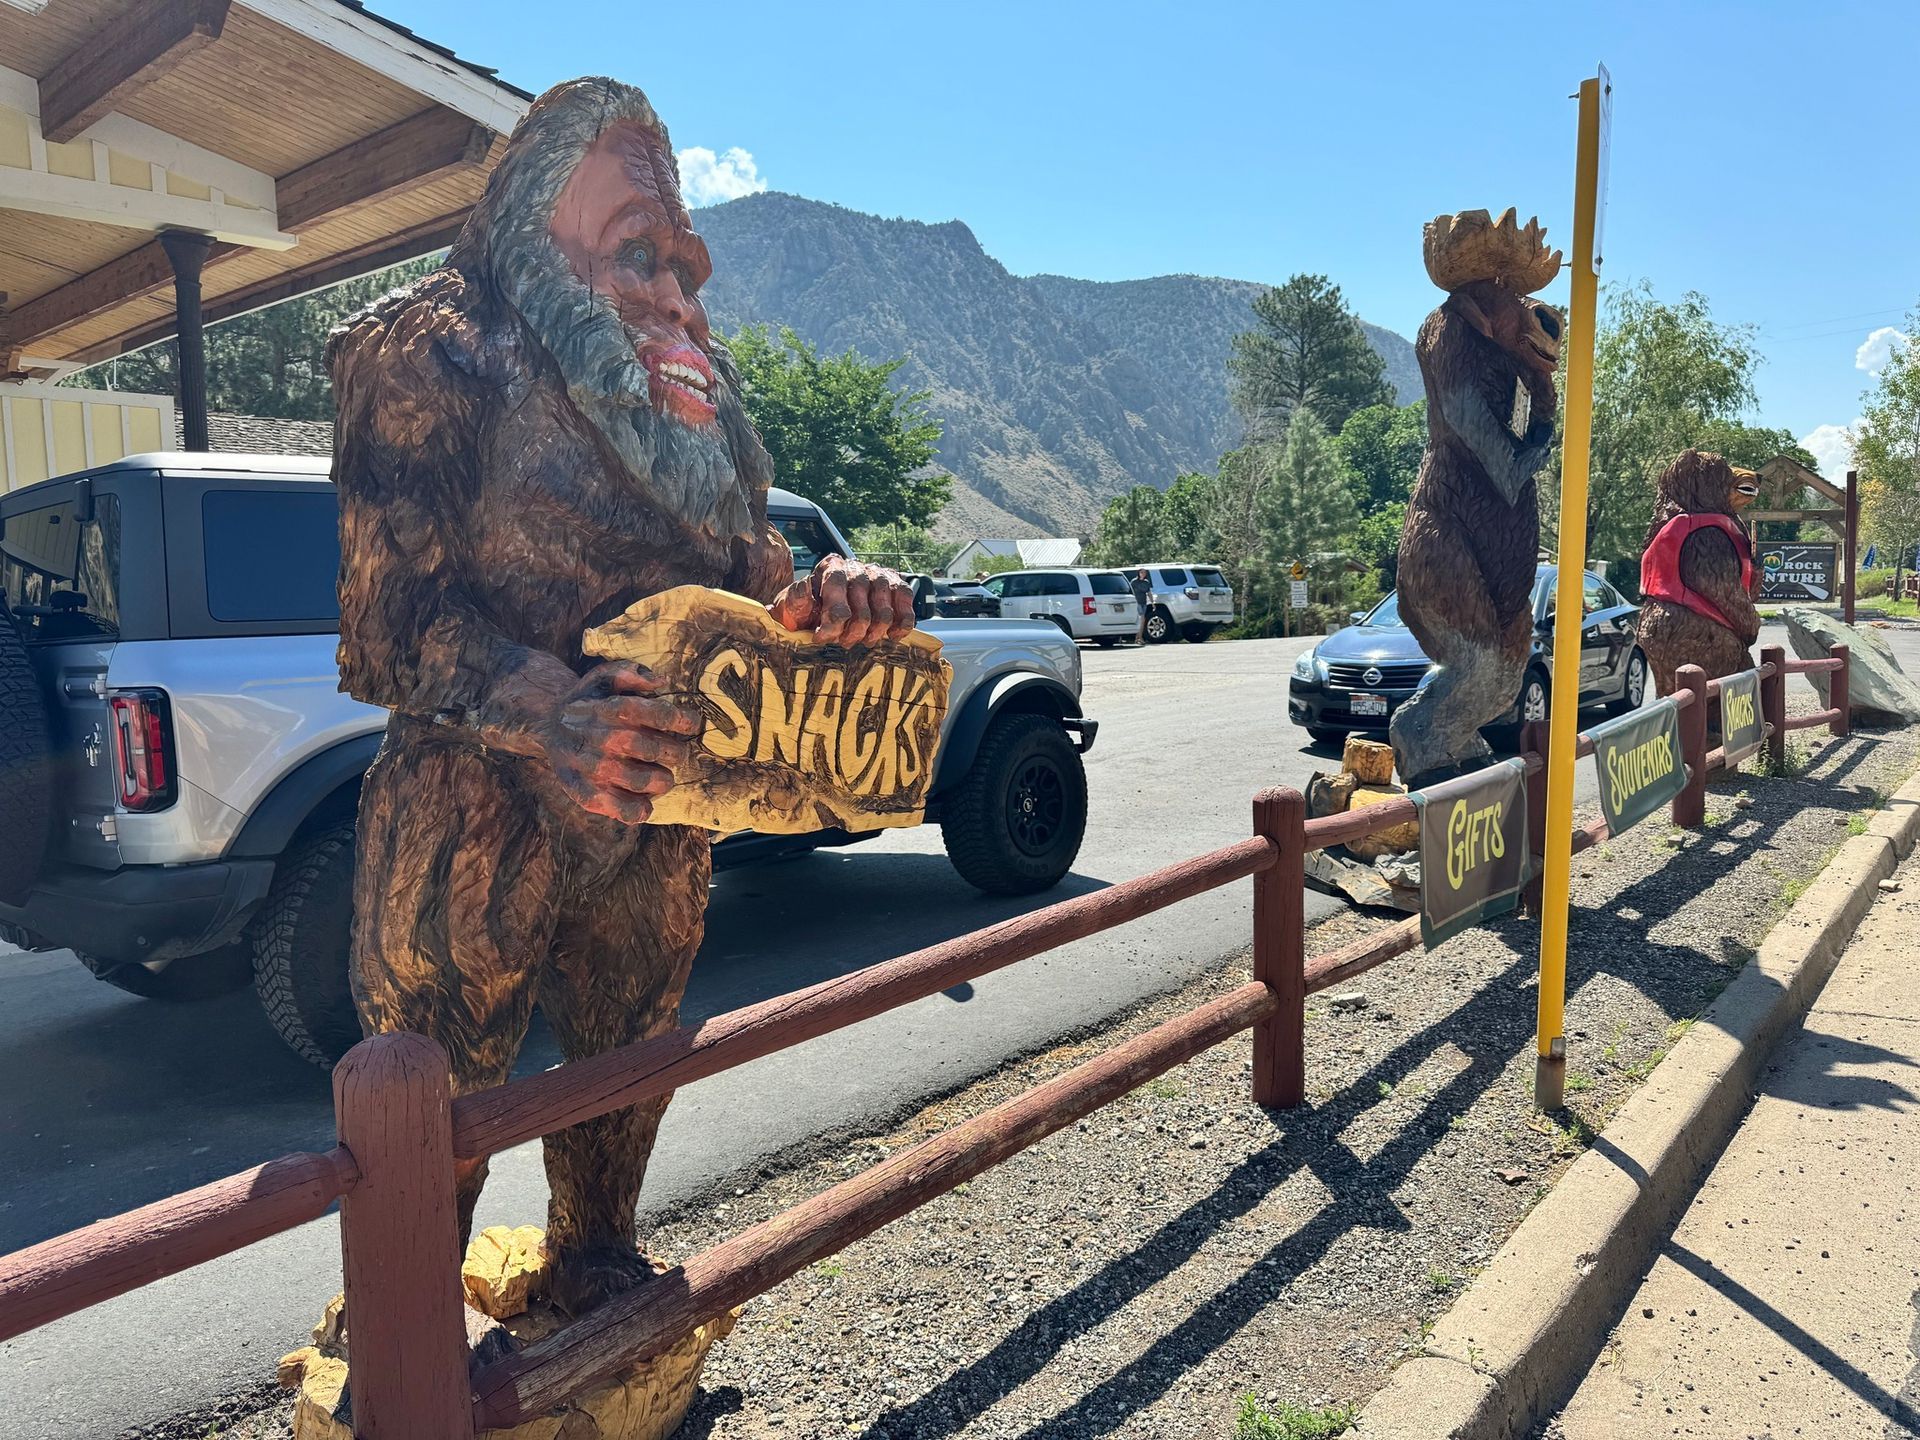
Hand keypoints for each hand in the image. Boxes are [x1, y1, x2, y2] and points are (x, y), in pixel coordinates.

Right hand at [536, 661, 700, 824]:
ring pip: (650, 782)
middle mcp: (609, 739)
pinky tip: (645, 802)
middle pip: (663, 751)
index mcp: (616, 710)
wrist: (547, 723)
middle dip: (676, 752)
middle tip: (673, 752)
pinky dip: (641, 809)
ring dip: (663, 780)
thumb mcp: (605, 677)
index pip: (663, 715)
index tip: (690, 725)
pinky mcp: (588, 793)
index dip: (685, 721)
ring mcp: (598, 769)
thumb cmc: (588, 701)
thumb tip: (662, 681)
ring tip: (660, 775)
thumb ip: (632, 674)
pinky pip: (625, 810)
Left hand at [767, 554, 915, 644]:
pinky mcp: (897, 586)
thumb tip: (804, 588)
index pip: (838, 603)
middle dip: (852, 636)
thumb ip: (795, 599)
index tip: (822, 639)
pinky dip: (900, 627)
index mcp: (831, 568)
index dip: (831, 628)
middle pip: (862, 615)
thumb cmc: (808, 608)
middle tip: (844, 642)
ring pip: (884, 616)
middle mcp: (857, 568)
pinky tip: (889, 635)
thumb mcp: (792, 605)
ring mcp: (879, 576)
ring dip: (873, 635)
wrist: (825, 603)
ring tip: (863, 639)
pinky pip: (905, 610)